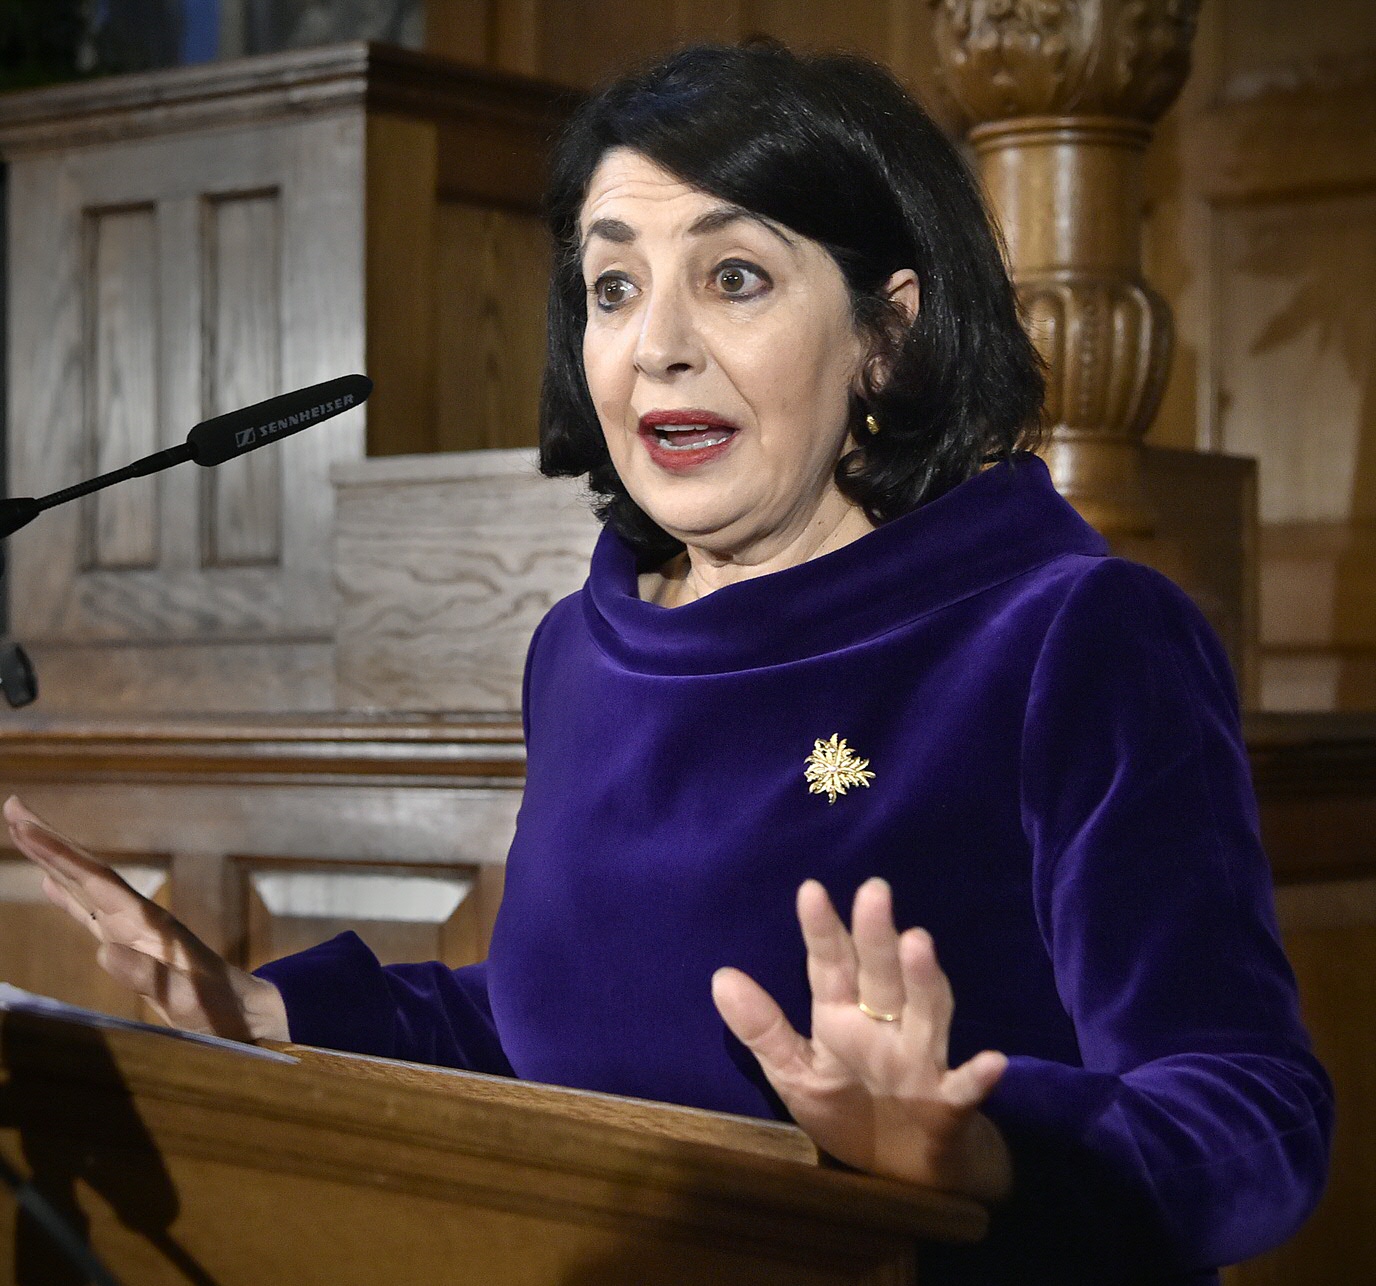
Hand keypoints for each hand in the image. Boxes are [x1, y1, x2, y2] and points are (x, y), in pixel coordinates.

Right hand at [3, 795, 288, 1043]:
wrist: (242, 1009)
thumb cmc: (215, 1005)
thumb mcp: (183, 996)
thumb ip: (146, 975)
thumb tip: (103, 951)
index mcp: (146, 922)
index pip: (95, 880)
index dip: (60, 854)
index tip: (26, 827)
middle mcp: (135, 916)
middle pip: (85, 871)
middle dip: (48, 841)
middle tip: (13, 806)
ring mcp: (130, 928)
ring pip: (83, 885)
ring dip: (53, 859)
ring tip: (21, 831)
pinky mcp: (128, 943)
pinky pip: (89, 913)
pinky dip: (66, 895)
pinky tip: (49, 882)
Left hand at [711, 876, 1010, 1201]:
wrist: (903, 1174)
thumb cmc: (848, 1108)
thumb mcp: (795, 1072)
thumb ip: (762, 1028)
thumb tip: (720, 975)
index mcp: (843, 1017)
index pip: (831, 965)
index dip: (821, 930)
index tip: (810, 890)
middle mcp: (884, 1027)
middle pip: (881, 975)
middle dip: (877, 936)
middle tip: (873, 891)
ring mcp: (920, 1061)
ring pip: (925, 1013)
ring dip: (924, 982)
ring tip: (918, 943)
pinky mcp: (949, 1105)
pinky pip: (965, 1089)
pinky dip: (979, 1077)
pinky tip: (992, 1062)